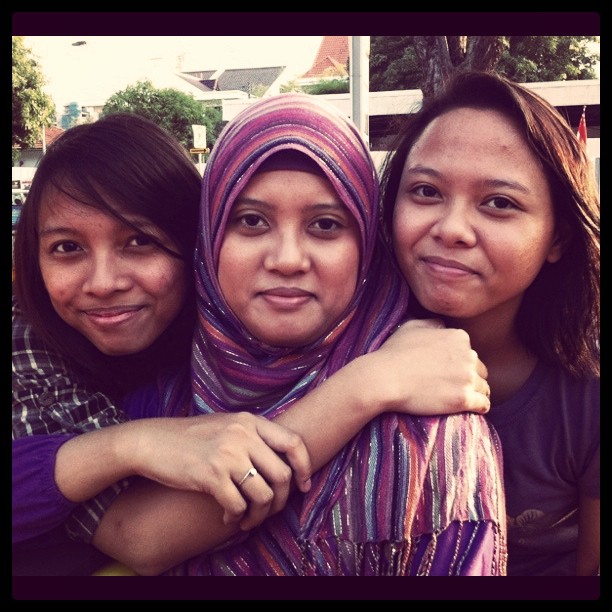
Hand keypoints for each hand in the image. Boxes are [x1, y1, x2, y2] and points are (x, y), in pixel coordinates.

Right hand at [126, 412, 311, 529]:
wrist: (152, 441)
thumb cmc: (190, 436)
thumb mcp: (226, 424)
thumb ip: (252, 436)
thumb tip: (282, 462)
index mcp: (250, 421)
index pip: (293, 442)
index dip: (304, 467)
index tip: (303, 485)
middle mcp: (243, 435)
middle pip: (282, 475)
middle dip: (280, 500)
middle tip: (269, 510)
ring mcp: (227, 454)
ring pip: (263, 495)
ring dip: (259, 514)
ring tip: (248, 518)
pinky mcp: (210, 475)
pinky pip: (238, 506)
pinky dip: (236, 518)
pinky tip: (227, 518)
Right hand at [363, 319, 490, 414]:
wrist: (384, 378)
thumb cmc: (394, 352)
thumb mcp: (411, 326)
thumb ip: (433, 324)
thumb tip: (442, 326)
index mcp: (458, 337)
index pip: (470, 352)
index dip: (460, 363)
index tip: (449, 371)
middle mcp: (468, 355)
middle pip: (480, 369)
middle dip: (470, 377)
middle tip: (453, 386)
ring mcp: (467, 377)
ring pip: (484, 387)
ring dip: (475, 392)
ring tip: (462, 399)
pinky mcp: (464, 398)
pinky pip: (483, 404)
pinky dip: (479, 406)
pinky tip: (472, 409)